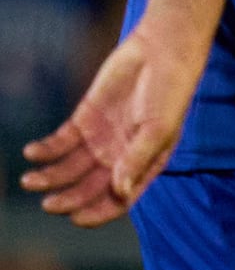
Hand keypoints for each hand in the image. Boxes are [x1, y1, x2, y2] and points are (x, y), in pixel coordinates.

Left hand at [23, 26, 202, 226]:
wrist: (160, 52)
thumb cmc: (169, 92)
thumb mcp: (158, 129)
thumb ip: (137, 159)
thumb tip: (120, 192)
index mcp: (144, 164)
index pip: (119, 198)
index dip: (98, 212)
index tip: (75, 218)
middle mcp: (120, 157)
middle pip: (89, 187)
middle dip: (68, 198)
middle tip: (48, 203)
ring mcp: (100, 139)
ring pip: (69, 168)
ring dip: (50, 177)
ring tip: (30, 180)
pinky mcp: (84, 119)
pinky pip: (60, 142)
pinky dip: (45, 150)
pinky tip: (32, 153)